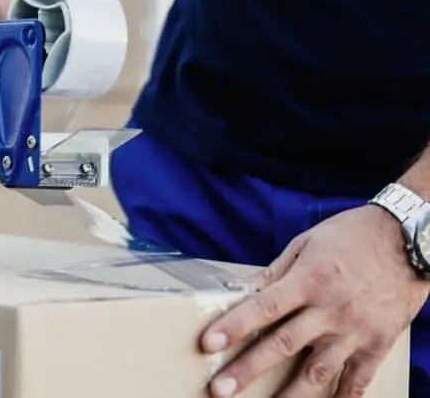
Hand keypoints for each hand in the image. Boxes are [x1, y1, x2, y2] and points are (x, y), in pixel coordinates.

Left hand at [201, 205, 428, 396]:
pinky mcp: (379, 344)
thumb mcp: (306, 244)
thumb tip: (239, 291)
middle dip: (248, 369)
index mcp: (309, 280)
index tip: (208, 344)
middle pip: (283, 345)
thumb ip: (273, 273)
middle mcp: (331, 309)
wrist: (411, 239)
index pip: (264, 307)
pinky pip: (358, 380)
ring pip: (318, 372)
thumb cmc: (351, 236)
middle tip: (219, 390)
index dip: (234, 326)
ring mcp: (356, 331)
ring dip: (289, 396)